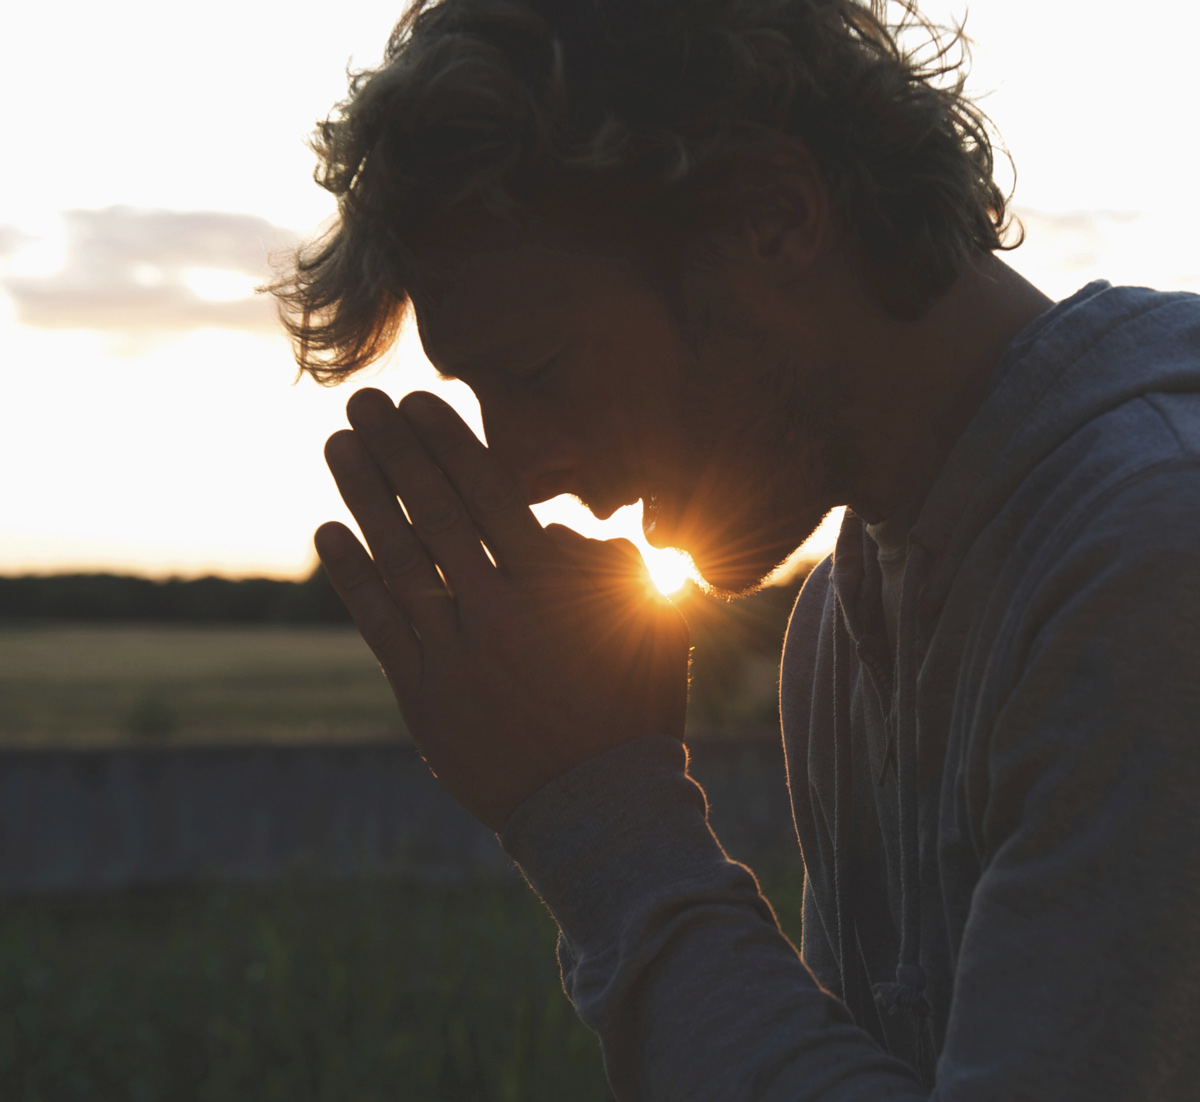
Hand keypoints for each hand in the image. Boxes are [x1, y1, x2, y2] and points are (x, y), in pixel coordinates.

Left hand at [316, 388, 690, 830]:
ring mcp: (455, 655)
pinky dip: (352, 577)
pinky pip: (380, 626)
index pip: (489, 495)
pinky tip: (329, 534)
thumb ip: (614, 565)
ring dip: (365, 497)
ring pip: (399, 559)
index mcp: (553, 588)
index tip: (419, 402)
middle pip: (434, 513)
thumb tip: (553, 530)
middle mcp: (497, 611)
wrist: (597, 808)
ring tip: (340, 447)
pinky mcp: (424, 697)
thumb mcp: (654, 625)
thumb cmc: (632, 710)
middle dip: (397, 449)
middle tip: (365, 401)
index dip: (449, 443)